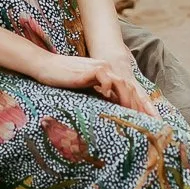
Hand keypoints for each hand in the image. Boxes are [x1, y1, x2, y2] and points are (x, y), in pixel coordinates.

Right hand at [34, 53, 158, 117]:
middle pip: (129, 88)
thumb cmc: (61, 79)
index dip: (134, 104)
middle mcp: (107, 69)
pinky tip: (113, 103)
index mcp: (106, 74)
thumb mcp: (83, 89)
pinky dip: (112, 91)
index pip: (125, 89)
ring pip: (122, 84)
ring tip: (132, 115)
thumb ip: (96, 94)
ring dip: (129, 101)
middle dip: (138, 105)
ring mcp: (101, 68)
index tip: (140, 120)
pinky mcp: (92, 70)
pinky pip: (108, 81)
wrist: (46, 66)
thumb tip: (107, 109)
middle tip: (143, 122)